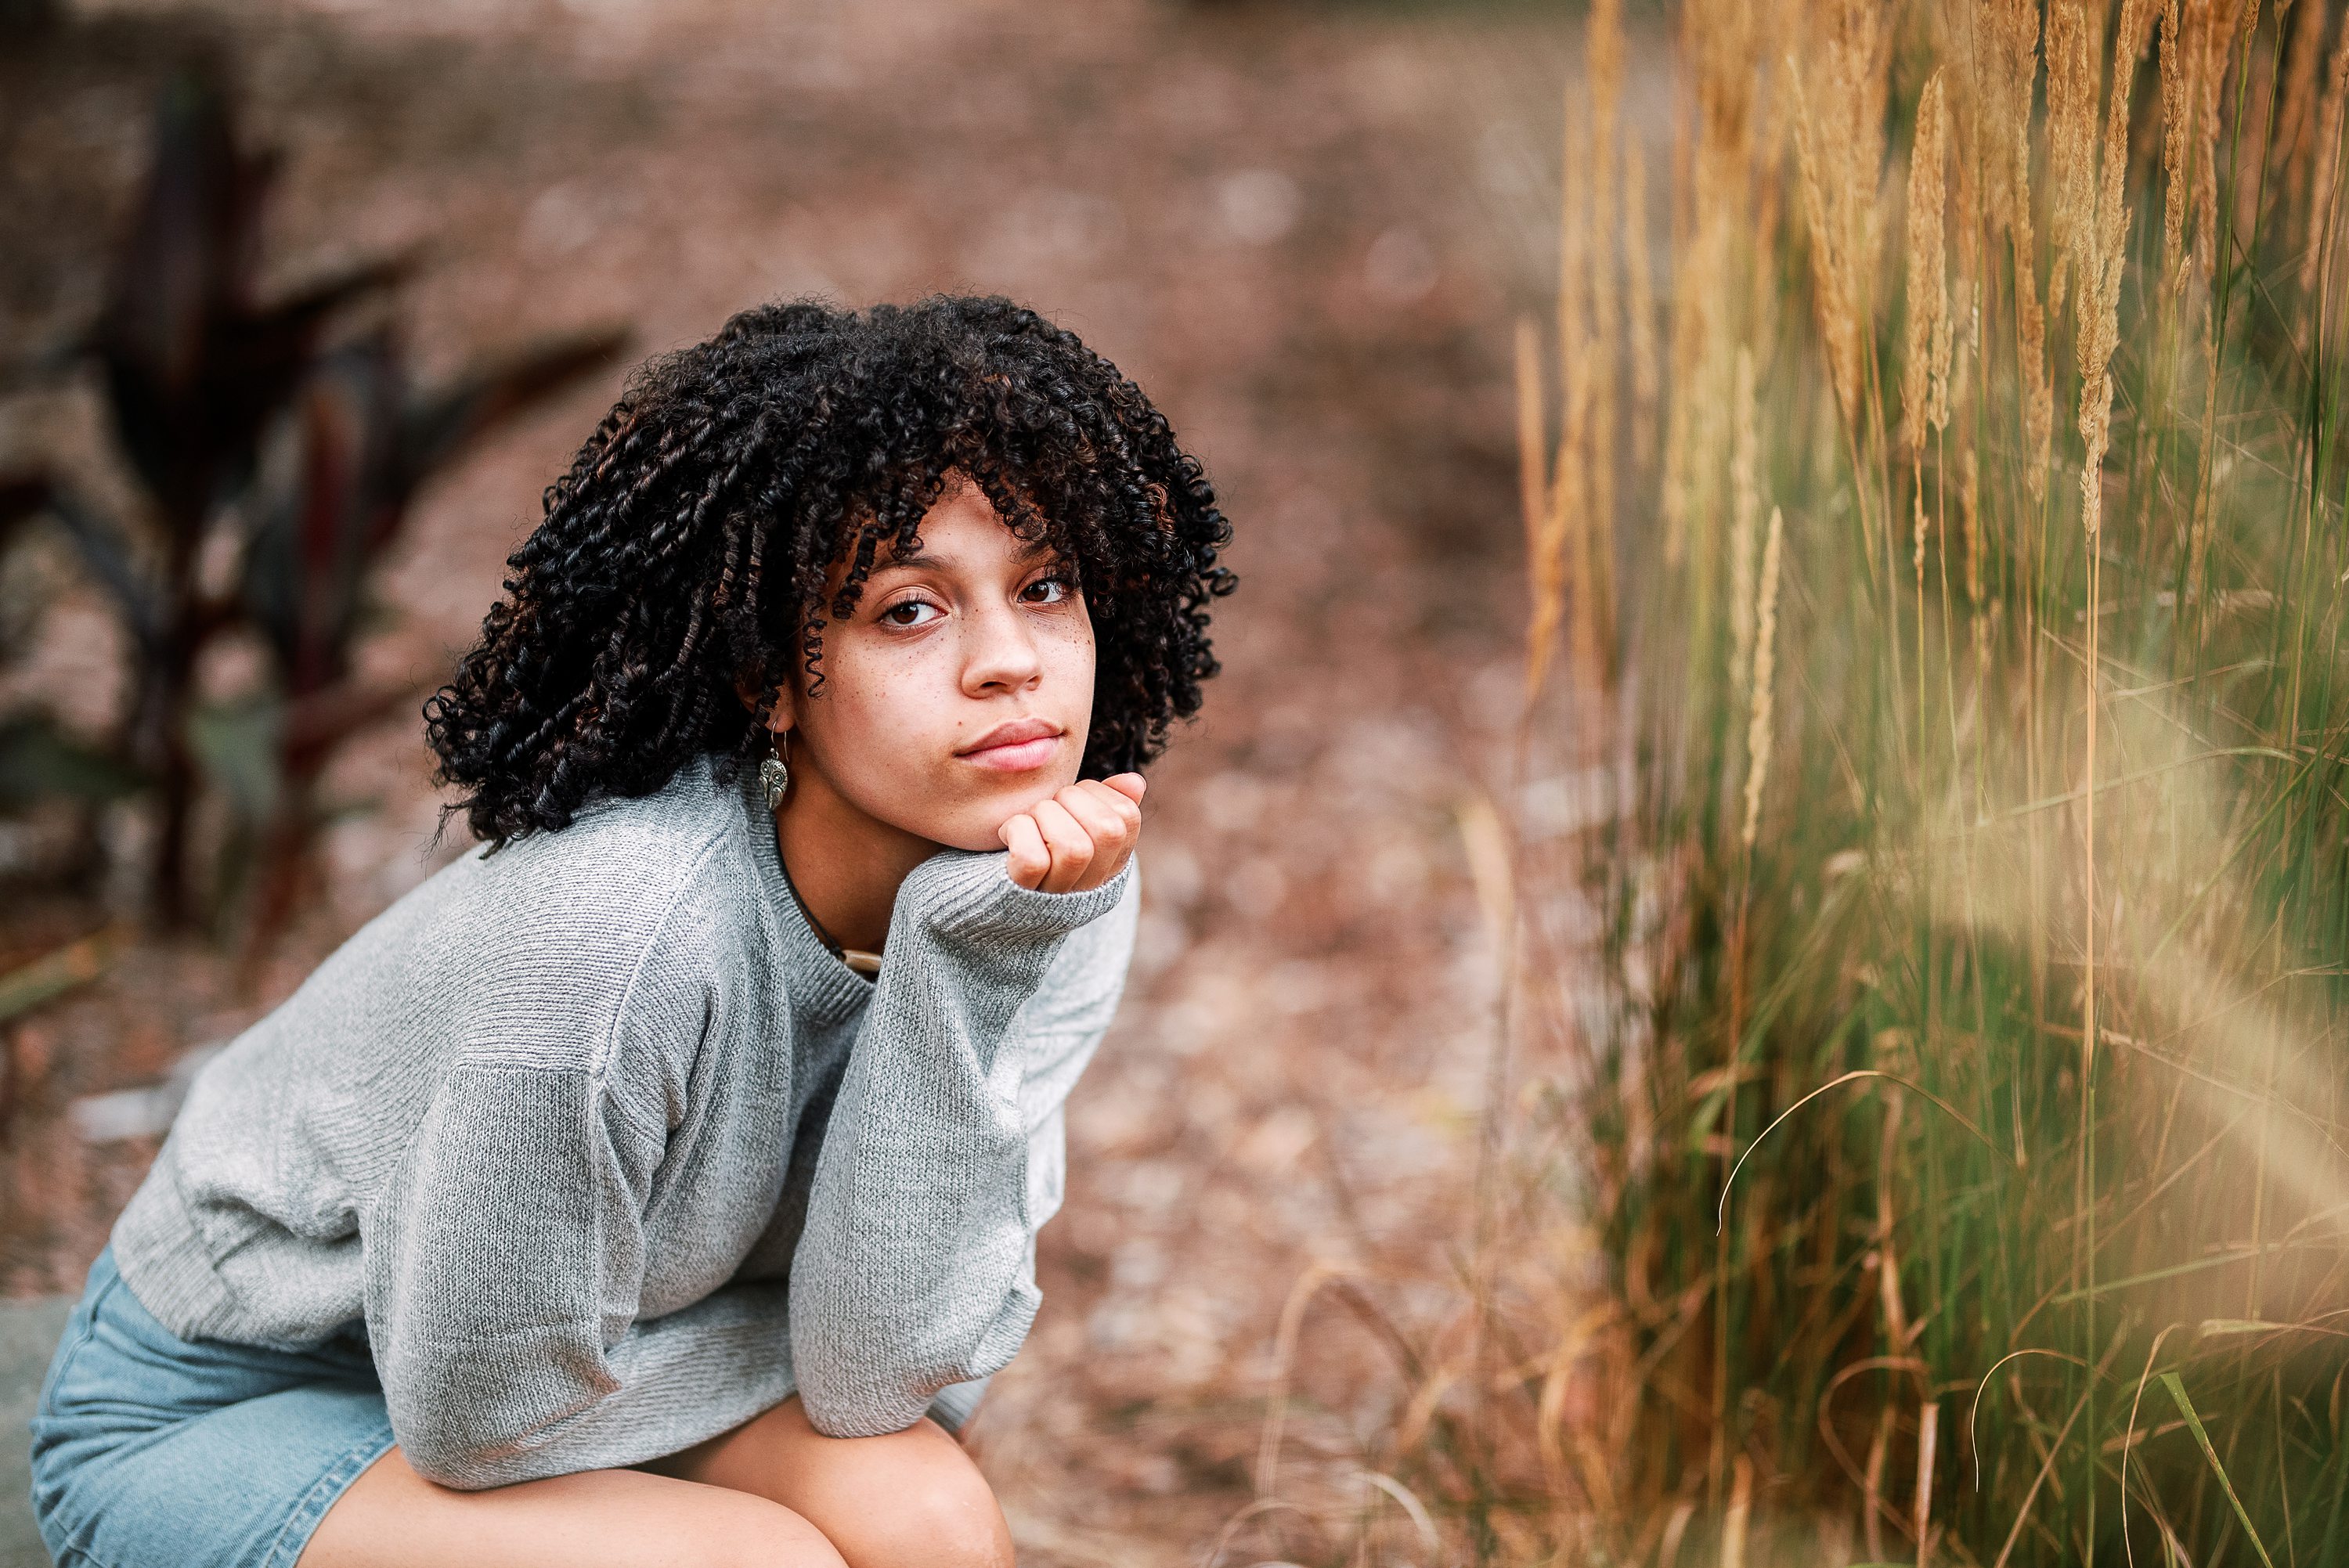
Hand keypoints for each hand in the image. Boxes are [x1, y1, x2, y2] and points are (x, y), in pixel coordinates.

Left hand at [997, 774, 1144, 891]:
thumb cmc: (1037, 845)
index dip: (1099, 792)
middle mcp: (1090, 885)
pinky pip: (1033, 861)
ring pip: (1073, 847)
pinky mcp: (1021, 895)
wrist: (991, 897)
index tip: (1072, 798)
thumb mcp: (1076, 822)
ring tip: (1028, 819)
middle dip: (1072, 799)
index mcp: (1110, 864)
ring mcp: (1057, 896)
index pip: (1127, 817)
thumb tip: (1134, 780)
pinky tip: (1007, 832)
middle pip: (1107, 831)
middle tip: (1048, 805)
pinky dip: (1018, 831)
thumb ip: (1106, 802)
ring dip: (1044, 814)